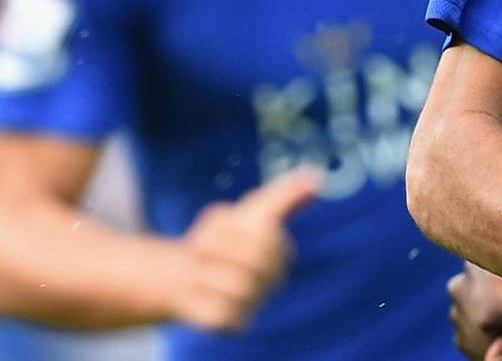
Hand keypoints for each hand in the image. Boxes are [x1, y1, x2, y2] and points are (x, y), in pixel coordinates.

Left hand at [166, 167, 323, 331]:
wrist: (183, 272)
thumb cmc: (220, 239)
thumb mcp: (248, 209)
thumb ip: (284, 194)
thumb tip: (318, 177)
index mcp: (282, 252)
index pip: (267, 235)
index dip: (235, 229)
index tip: (219, 228)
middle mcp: (273, 280)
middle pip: (253, 259)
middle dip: (219, 247)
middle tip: (203, 249)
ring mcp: (255, 303)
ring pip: (235, 285)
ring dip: (207, 272)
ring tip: (201, 270)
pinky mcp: (235, 323)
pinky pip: (220, 310)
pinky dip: (202, 297)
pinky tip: (200, 293)